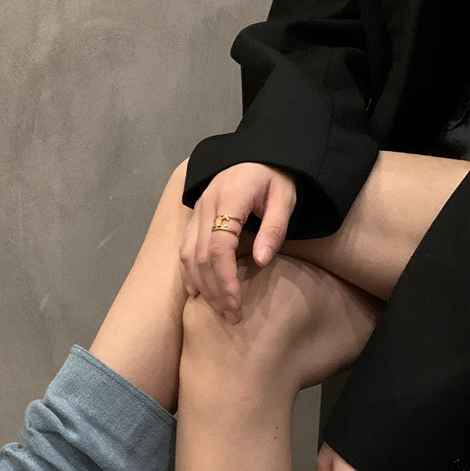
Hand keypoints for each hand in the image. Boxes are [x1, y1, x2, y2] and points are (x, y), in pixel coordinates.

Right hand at [180, 162, 297, 322]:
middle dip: (214, 290)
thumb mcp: (285, 198)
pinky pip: (183, 250)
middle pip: (200, 256)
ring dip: (201, 286)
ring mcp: (196, 211)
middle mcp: (206, 206)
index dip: (225, 279)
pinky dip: (189, 274)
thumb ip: (274, 228)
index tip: (236, 303)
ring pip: (187, 256)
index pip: (218, 246)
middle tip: (231, 317)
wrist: (260, 153)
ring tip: (219, 310)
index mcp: (229, 198)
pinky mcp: (194, 217)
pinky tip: (198, 293)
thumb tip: (261, 261)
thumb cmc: (276, 177)